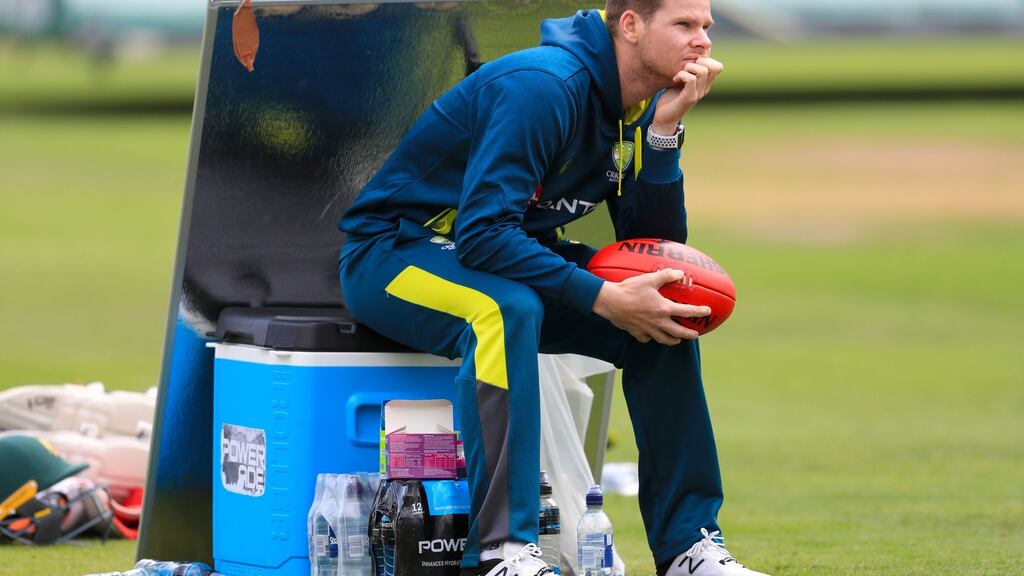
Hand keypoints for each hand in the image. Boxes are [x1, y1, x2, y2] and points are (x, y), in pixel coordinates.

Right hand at [592, 269, 710, 344]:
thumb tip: (679, 273)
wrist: (610, 301)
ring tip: (677, 339)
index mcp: (663, 308)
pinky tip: (652, 335)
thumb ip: (666, 276)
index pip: (687, 312)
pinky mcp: (636, 332)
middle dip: (689, 334)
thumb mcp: (649, 279)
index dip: (699, 311)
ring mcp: (647, 329)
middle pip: (678, 332)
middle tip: (696, 334)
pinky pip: (647, 339)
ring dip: (673, 340)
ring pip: (664, 339)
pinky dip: (651, 338)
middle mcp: (658, 322)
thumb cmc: (629, 289)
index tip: (707, 311)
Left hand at [652, 56, 723, 133]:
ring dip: (688, 68)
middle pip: (714, 66)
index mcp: (705, 84)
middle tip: (686, 69)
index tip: (692, 65)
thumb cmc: (671, 99)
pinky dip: (681, 75)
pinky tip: (675, 80)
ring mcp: (698, 94)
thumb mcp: (681, 82)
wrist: (664, 118)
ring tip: (679, 75)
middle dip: (698, 61)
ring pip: (702, 71)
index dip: (707, 60)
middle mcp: (705, 89)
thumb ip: (688, 72)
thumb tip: (690, 57)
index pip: (718, 66)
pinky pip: (691, 79)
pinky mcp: (689, 98)